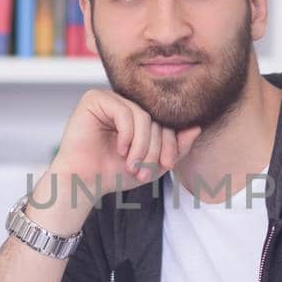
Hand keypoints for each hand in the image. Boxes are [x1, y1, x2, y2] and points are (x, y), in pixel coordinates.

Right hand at [48, 88, 200, 198]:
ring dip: (142, 146)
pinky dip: (127, 135)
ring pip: (143, 116)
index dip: (172, 143)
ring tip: (132, 165)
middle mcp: (125, 103)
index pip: (166, 121)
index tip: (167, 165)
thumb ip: (176, 147)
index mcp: (139, 115)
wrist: (84, 183)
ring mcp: (110, 99)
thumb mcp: (154, 164)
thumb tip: (197, 127)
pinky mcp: (95, 99)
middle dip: (155, 148)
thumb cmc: (113, 173)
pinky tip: (119, 150)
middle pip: (156, 119)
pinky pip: (124, 112)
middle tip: (144, 172)